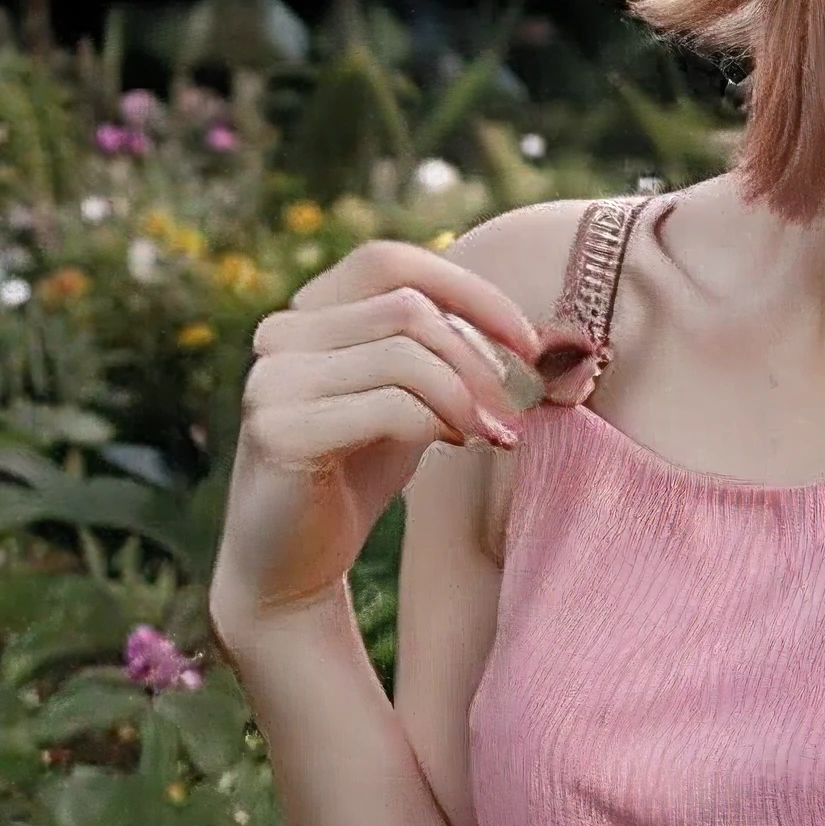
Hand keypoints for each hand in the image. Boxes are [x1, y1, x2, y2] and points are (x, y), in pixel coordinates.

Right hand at [209, 239, 541, 639]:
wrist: (292, 564)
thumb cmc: (359, 472)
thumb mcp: (414, 396)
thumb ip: (450, 352)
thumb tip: (553, 335)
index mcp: (307, 313)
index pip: (388, 261)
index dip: (467, 290)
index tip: (527, 342)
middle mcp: (279, 335)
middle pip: (407, 308)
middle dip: (479, 354)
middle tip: (518, 403)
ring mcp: (271, 381)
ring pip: (404, 353)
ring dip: (468, 393)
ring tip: (493, 431)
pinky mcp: (279, 431)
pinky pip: (389, 405)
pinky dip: (441, 422)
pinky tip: (457, 445)